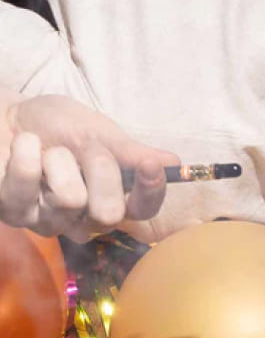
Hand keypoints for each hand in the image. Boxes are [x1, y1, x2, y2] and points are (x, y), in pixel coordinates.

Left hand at [0, 92, 176, 239]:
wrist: (6, 115)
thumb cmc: (55, 125)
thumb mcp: (98, 132)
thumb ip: (131, 152)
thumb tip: (174, 162)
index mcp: (114, 201)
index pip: (144, 210)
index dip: (150, 191)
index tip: (150, 166)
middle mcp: (85, 220)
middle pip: (110, 213)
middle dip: (100, 169)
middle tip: (84, 149)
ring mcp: (50, 222)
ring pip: (70, 200)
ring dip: (58, 160)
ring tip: (46, 150)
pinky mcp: (14, 214)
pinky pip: (29, 189)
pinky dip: (27, 157)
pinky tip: (24, 147)